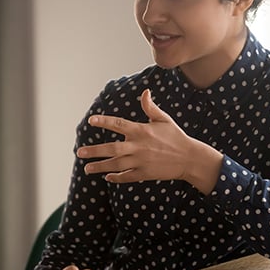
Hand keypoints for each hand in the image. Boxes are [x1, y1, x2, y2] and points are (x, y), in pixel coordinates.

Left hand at [76, 89, 222, 190]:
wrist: (189, 158)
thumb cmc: (175, 136)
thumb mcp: (163, 119)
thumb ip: (150, 107)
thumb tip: (145, 92)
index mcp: (142, 131)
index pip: (118, 124)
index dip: (104, 121)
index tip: (91, 120)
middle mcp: (139, 146)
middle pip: (112, 148)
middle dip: (95, 151)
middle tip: (79, 152)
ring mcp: (141, 162)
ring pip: (116, 165)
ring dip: (100, 167)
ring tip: (87, 168)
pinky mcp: (145, 174)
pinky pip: (126, 176)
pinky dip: (116, 177)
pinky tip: (107, 177)